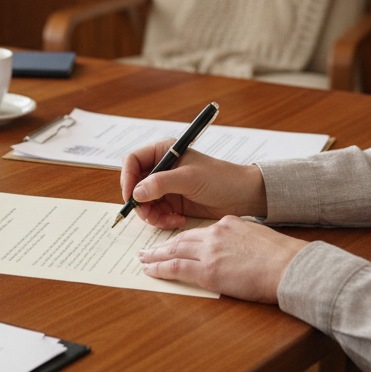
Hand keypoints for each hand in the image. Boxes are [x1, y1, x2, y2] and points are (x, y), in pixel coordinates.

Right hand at [121, 139, 267, 228]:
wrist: (243, 196)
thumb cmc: (221, 178)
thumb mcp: (189, 178)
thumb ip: (161, 183)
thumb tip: (137, 192)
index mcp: (164, 151)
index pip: (133, 161)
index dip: (127, 178)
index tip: (130, 196)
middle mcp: (162, 168)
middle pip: (135, 185)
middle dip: (140, 202)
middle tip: (149, 214)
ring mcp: (166, 186)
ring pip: (144, 202)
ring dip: (152, 214)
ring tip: (169, 219)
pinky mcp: (173, 202)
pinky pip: (156, 213)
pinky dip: (162, 220)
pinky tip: (178, 220)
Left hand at [137, 216, 308, 302]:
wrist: (290, 266)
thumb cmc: (283, 257)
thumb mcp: (259, 237)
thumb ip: (242, 240)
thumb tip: (237, 250)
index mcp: (229, 224)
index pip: (200, 232)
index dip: (185, 238)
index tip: (176, 243)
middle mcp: (216, 234)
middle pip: (182, 238)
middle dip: (164, 245)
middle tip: (149, 248)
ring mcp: (210, 252)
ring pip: (175, 251)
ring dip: (156, 255)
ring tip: (144, 258)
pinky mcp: (208, 271)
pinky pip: (176, 268)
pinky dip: (160, 269)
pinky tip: (150, 270)